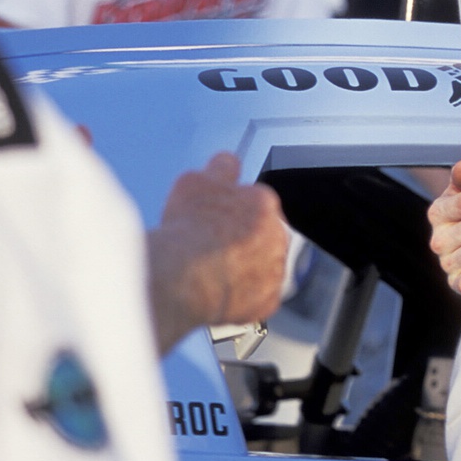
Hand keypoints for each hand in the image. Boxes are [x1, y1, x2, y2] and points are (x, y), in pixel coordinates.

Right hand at [147, 153, 288, 354]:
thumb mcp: (196, 182)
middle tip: (211, 249)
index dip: (232, 213)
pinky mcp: (268, 299)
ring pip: (262, 266)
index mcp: (264, 202)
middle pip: (261, 235)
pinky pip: (259, 298)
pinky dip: (242, 298)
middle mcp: (277, 234)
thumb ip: (219, 168)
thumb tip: (226, 161)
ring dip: (243, 269)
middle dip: (240, 241)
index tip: (218, 222)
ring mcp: (275, 268)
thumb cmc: (188, 230)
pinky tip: (218, 293)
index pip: (255, 203)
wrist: (183, 275)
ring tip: (211, 273)